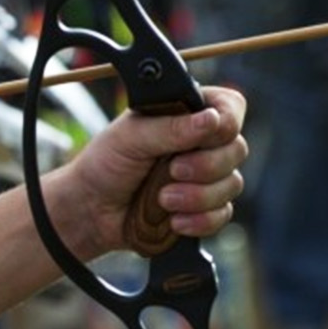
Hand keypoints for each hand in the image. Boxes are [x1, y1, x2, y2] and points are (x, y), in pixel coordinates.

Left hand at [52, 86, 248, 261]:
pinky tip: (173, 220)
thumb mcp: (129, 137)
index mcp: (187, 114)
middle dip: (205, 165)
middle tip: (171, 170)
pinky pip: (222, 215)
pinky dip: (199, 220)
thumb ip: (170, 127)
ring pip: (232, 184)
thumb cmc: (104, 165)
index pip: (231, 107)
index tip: (202, 136)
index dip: (226, 122)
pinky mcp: (203, 209)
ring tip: (162, 198)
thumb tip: (211, 120)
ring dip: (198, 196)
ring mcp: (205, 178)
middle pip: (237, 149)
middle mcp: (202, 144)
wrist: (91, 210)